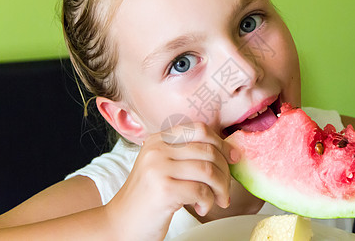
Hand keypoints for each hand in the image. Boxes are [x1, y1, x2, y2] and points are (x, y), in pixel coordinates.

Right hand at [105, 122, 239, 240]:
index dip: (222, 142)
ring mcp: (158, 168)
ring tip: (217, 200)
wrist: (121, 223)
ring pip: (208, 170)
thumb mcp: (163, 167)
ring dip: (220, 189)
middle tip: (224, 190)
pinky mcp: (163, 189)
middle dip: (225, 172)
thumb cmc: (148, 197)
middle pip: (208, 150)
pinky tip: (201, 208)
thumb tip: (228, 151)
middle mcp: (157, 149)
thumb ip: (187, 155)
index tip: (233, 158)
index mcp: (158, 139)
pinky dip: (208, 202)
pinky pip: (201, 191)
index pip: (199, 129)